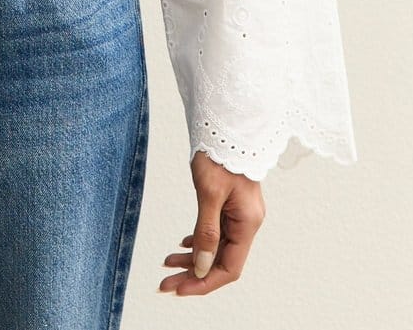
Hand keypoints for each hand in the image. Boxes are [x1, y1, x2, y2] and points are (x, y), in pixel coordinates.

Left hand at [158, 149, 264, 294]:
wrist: (225, 124)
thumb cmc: (219, 153)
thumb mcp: (209, 192)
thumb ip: (206, 232)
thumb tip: (200, 266)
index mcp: (247, 223)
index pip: (228, 268)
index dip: (203, 282)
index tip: (178, 289)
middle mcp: (247, 222)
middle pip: (221, 260)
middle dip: (193, 273)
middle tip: (165, 283)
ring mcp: (239, 213)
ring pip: (216, 246)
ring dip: (193, 258)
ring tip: (167, 263)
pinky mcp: (230, 204)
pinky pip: (216, 231)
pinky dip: (199, 241)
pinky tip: (183, 244)